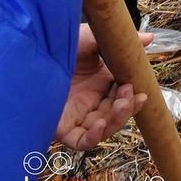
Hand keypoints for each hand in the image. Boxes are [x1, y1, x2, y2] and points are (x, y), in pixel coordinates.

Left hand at [55, 24, 149, 149]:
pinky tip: (99, 126)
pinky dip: (93, 137)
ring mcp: (77, 115)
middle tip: (130, 94)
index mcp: (99, 80)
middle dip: (127, 106)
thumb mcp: (93, 39)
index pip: (122, 94)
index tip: (139, 86)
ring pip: (104, 128)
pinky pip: (82, 141)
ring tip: (122, 104)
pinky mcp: (62, 128)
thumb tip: (150, 38)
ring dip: (117, 120)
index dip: (132, 94)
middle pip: (115, 113)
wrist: (30, 54)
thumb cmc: (59, 44)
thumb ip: (121, 44)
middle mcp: (90, 99)